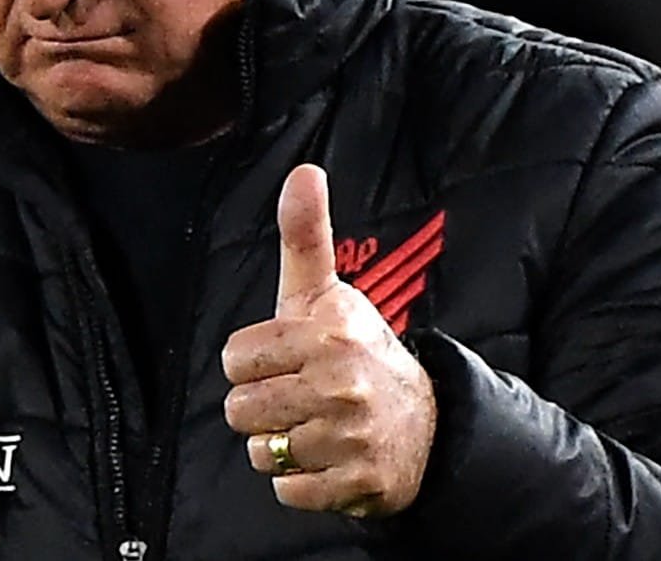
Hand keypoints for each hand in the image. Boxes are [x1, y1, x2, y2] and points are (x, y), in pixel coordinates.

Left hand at [222, 164, 435, 517]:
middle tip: (298, 395)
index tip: (285, 358)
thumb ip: (305, 235)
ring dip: (277, 444)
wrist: (426, 423)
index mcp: (329, 331)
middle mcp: (342, 381)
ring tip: (313, 425)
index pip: (234, 359)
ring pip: (259, 452)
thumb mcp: (326, 292)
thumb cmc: (356, 350)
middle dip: (261, 406)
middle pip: (239, 409)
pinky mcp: (357, 483)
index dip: (253, 361)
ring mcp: (352, 436)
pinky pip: (286, 490)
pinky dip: (300, 480)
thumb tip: (303, 171)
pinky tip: (327, 456)